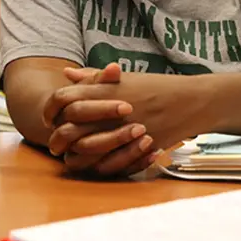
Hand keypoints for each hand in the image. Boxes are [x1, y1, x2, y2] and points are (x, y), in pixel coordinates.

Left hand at [58, 65, 207, 176]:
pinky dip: (95, 164)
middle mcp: (109, 109)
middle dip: (57, 137)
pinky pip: (107, 162)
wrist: (190, 101)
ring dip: (73, 153)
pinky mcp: (134, 147)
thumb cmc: (156, 87)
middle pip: (69, 127)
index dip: (50, 109)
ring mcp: (122, 130)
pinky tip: (91, 163)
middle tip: (54, 143)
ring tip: (68, 155)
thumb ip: (93, 78)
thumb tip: (67, 75)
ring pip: (84, 148)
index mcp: (105, 89)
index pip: (63, 98)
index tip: (49, 117)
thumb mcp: (124, 79)